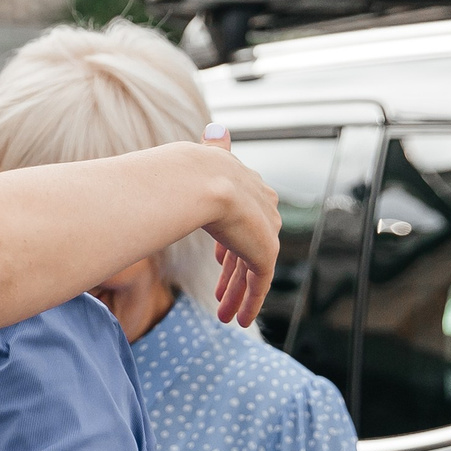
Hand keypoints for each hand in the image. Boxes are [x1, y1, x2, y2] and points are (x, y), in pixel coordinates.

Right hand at [199, 129, 278, 326]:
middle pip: (248, 249)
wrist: (201, 180)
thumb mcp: (201, 159)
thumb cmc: (184, 171)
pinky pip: (258, 286)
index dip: (230, 241)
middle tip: (220, 295)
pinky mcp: (265, 254)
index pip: (244, 218)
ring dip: (236, 294)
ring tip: (224, 315)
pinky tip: (239, 321)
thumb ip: (213, 150)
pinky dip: (249, 303)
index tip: (219, 259)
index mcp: (249, 187)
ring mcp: (265, 232)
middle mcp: (263, 208)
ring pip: (251, 272)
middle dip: (233, 274)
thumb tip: (217, 129)